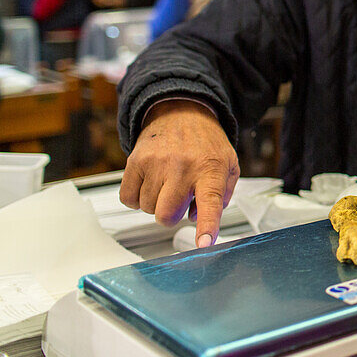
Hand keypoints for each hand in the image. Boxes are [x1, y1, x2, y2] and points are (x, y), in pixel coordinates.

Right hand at [120, 99, 239, 247]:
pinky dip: (136, 198)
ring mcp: (157, 163)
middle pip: (166, 215)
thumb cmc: (206, 144)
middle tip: (179, 200)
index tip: (204, 244)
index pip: (211, 203)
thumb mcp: (229, 166)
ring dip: (155, 204)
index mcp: (211, 170)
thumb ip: (223, 197)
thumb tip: (199, 219)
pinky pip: (128, 198)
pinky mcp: (135, 160)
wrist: (182, 112)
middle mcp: (184, 167)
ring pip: (146, 208)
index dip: (207, 226)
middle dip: (171, 216)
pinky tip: (149, 183)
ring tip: (167, 184)